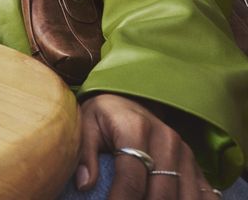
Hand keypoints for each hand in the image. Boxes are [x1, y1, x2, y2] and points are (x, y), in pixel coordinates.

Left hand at [77, 94, 216, 198]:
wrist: (127, 100)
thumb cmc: (103, 115)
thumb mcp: (86, 125)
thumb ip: (85, 154)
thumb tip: (84, 184)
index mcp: (136, 129)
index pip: (132, 177)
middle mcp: (167, 140)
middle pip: (161, 193)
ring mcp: (186, 153)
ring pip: (186, 197)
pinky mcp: (195, 164)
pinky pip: (206, 193)